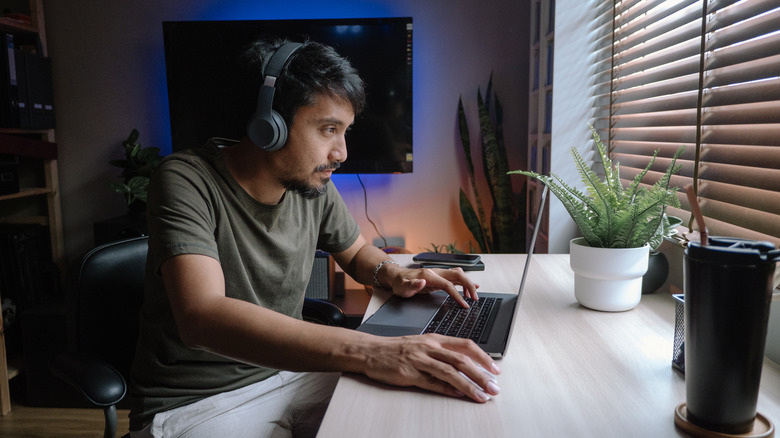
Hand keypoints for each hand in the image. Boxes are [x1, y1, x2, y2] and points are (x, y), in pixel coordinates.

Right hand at [363, 334, 500, 402]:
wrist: (371, 351)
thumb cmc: (397, 349)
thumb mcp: (423, 345)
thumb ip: (443, 354)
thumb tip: (465, 366)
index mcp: (435, 339)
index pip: (465, 345)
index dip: (483, 357)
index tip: (495, 369)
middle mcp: (429, 347)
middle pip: (461, 360)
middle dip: (481, 375)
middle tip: (494, 387)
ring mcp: (419, 360)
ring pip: (450, 372)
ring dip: (469, 385)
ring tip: (481, 395)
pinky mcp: (409, 373)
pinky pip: (432, 383)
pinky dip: (447, 389)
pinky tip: (459, 395)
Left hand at [390, 266, 479, 307]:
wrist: (397, 276)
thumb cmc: (400, 283)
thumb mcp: (403, 287)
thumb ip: (412, 285)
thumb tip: (422, 282)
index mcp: (429, 275)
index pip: (448, 284)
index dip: (457, 294)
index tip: (464, 304)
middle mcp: (436, 272)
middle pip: (458, 275)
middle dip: (469, 285)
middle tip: (475, 298)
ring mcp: (438, 274)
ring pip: (458, 275)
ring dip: (468, 283)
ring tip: (474, 295)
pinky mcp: (439, 278)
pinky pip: (455, 278)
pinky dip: (464, 282)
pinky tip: (471, 287)